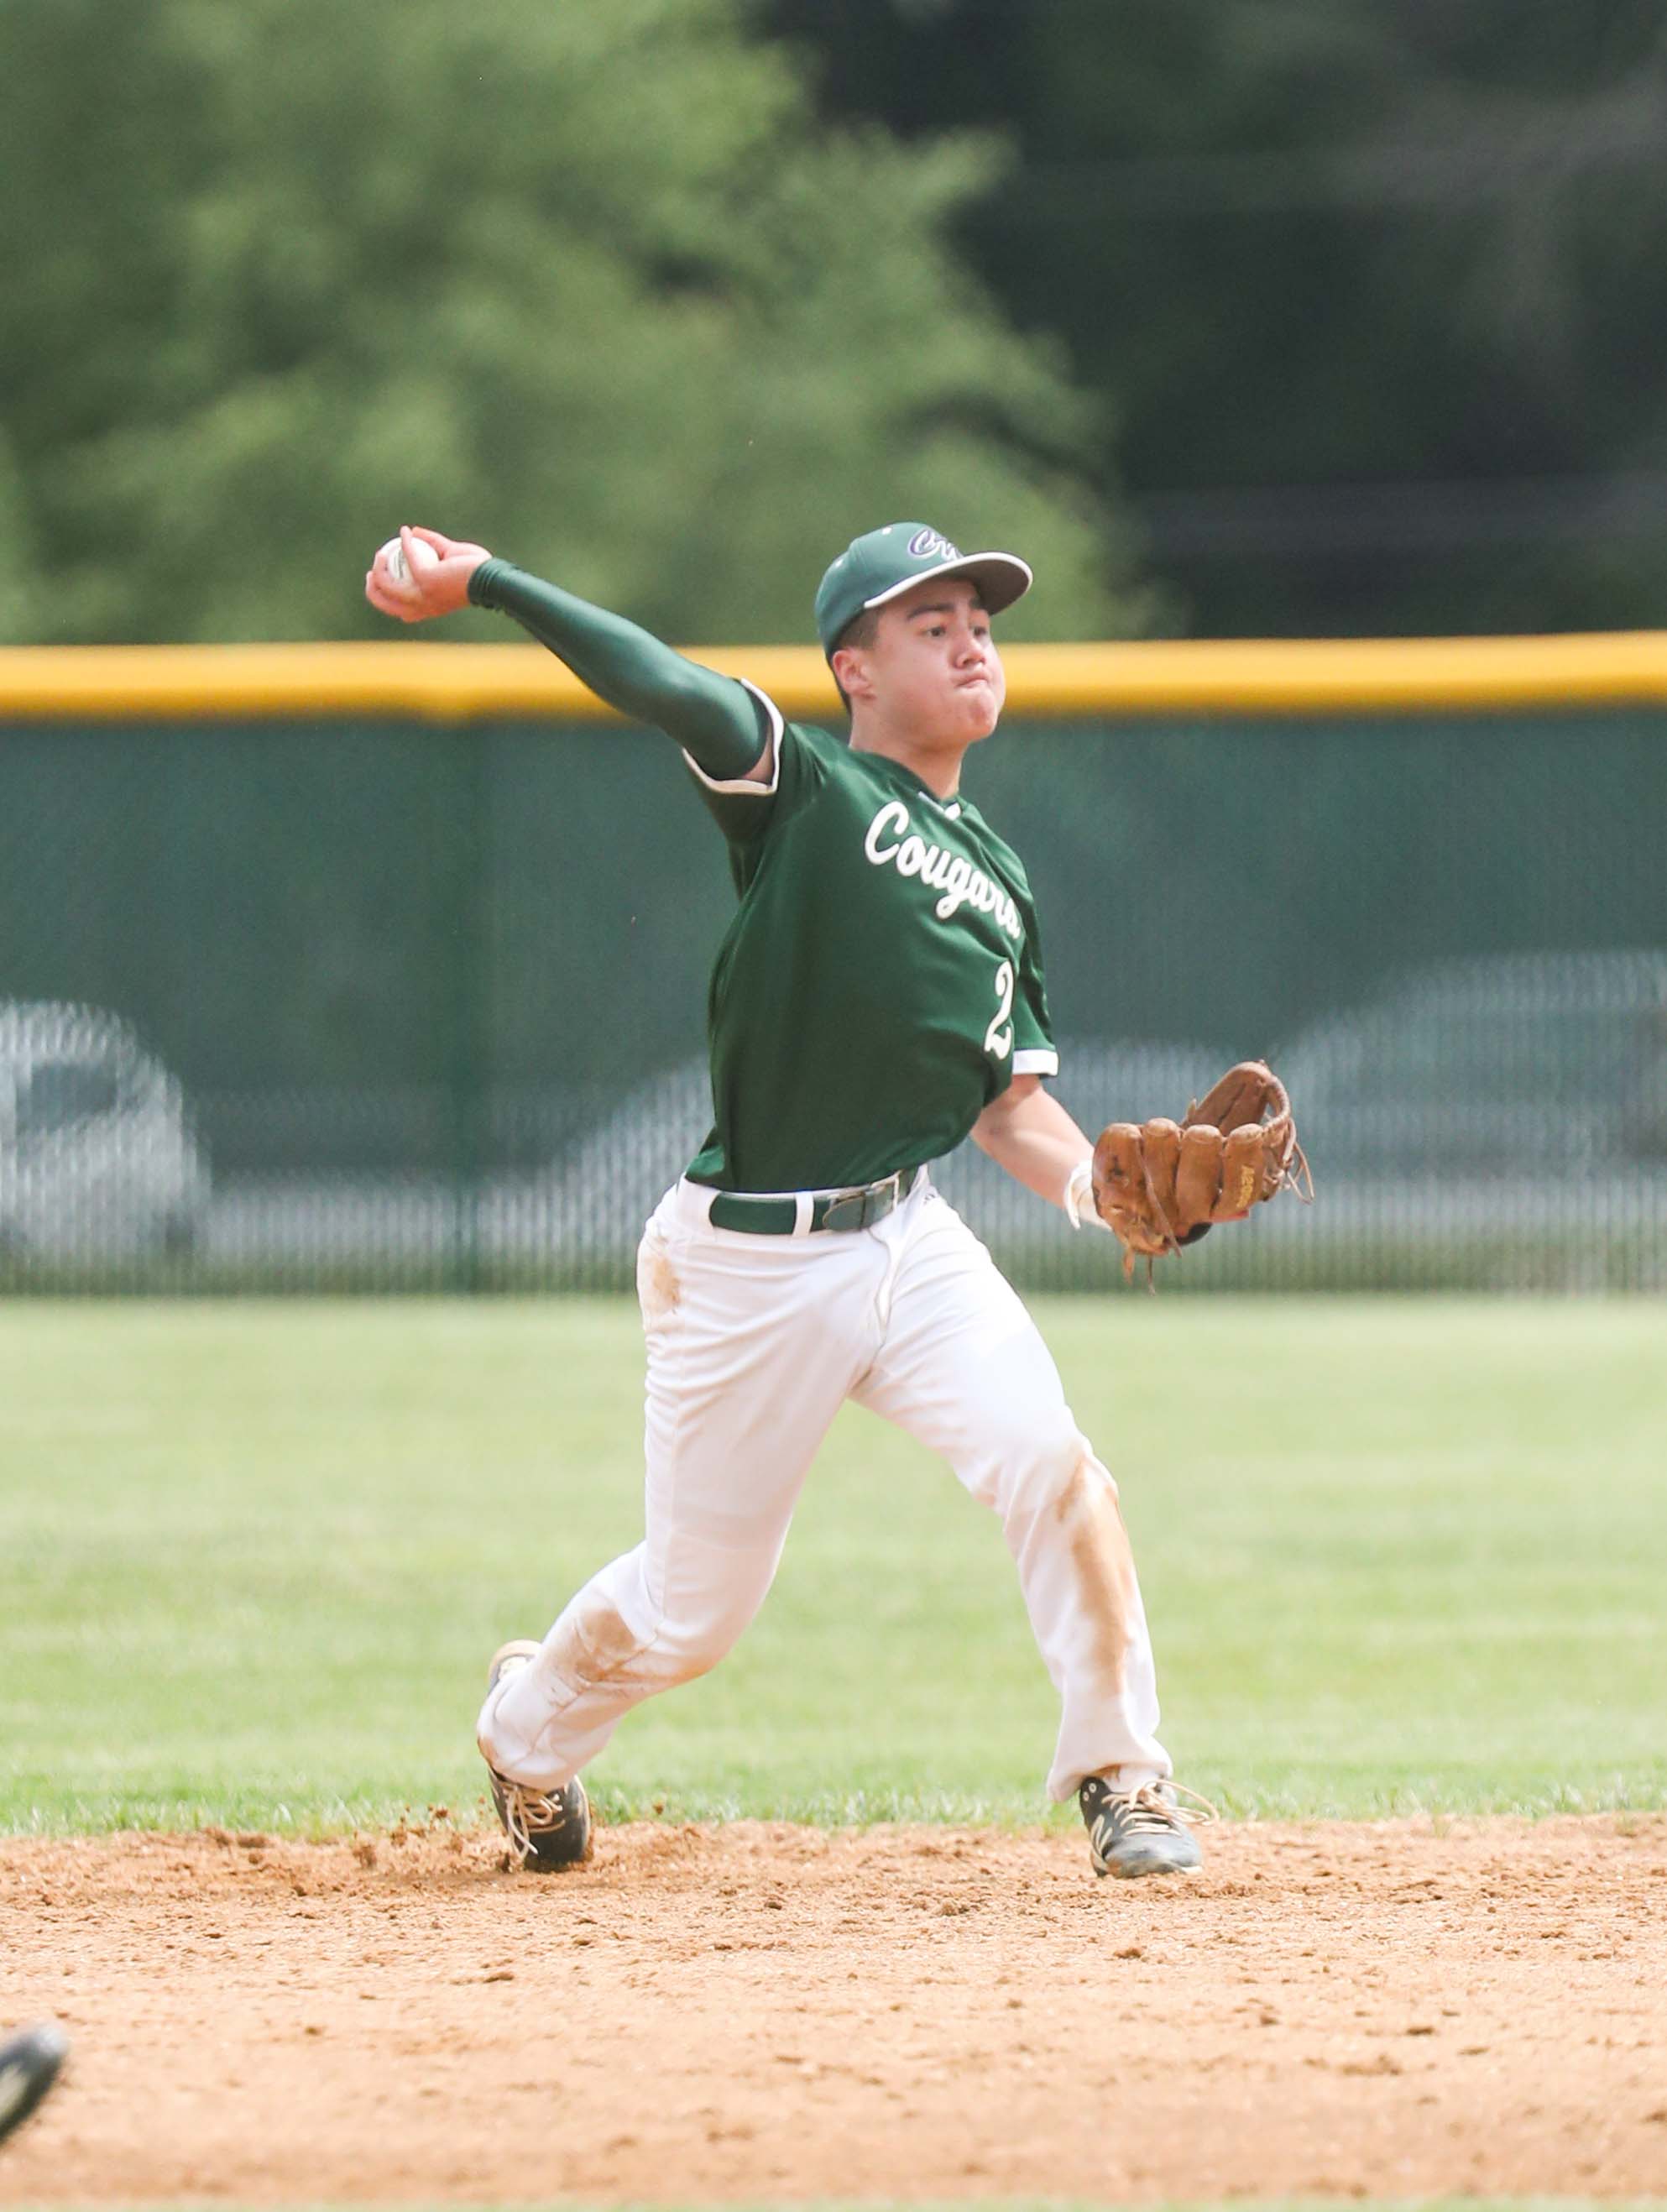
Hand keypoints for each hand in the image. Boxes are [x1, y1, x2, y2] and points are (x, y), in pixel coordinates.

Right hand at [364, 525, 492, 622]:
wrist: (491, 578)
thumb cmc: (477, 572)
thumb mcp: (451, 556)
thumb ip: (433, 543)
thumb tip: (412, 532)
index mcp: (429, 608)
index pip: (402, 612)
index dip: (385, 599)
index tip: (380, 582)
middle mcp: (423, 606)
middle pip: (387, 605)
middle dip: (373, 590)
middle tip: (372, 572)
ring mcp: (423, 594)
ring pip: (387, 587)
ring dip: (379, 569)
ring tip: (380, 554)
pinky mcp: (426, 579)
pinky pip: (408, 557)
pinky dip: (405, 543)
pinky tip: (404, 531)